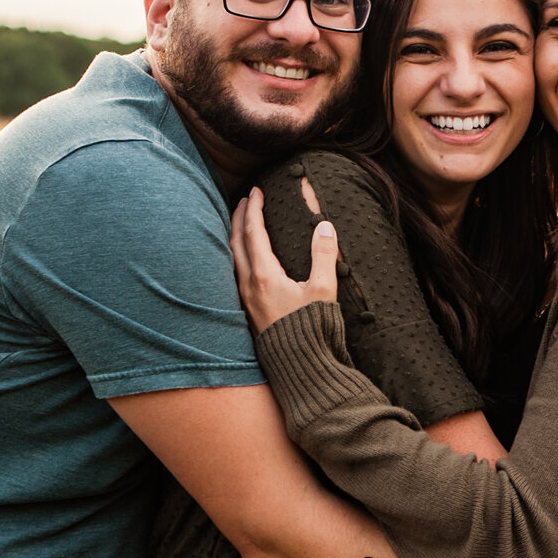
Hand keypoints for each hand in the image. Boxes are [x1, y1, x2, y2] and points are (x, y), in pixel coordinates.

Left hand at [231, 187, 336, 334]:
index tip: (256, 191)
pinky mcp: (248, 311)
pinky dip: (237, 255)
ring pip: (232, 258)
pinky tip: (244, 260)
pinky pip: (235, 273)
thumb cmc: (310, 330)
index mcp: (264, 275)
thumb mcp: (323, 291)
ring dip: (235, 236)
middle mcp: (249, 285)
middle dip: (240, 217)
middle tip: (245, 200)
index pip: (253, 232)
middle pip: (236, 242)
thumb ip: (324, 256)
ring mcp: (245, 299)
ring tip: (241, 224)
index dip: (254, 209)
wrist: (297, 366)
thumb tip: (325, 226)